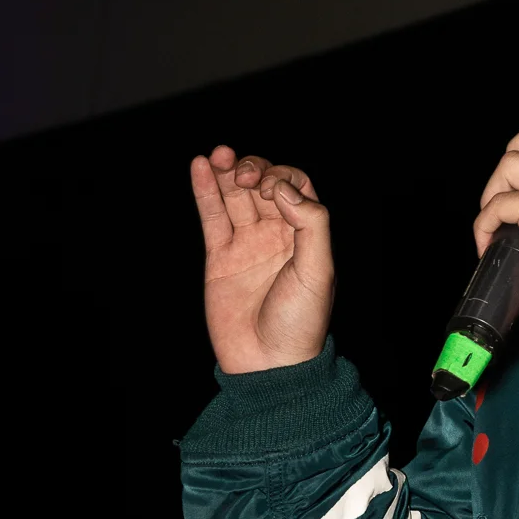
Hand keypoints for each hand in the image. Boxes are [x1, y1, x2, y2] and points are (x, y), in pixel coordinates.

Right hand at [190, 144, 333, 372]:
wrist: (269, 364)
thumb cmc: (300, 323)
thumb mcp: (319, 272)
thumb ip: (311, 224)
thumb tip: (282, 188)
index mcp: (305, 236)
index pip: (294, 187)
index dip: (282, 177)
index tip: (272, 190)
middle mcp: (276, 235)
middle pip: (262, 185)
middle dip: (253, 169)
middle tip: (245, 175)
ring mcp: (246, 245)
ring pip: (235, 196)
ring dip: (228, 171)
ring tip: (218, 154)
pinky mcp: (219, 258)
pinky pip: (212, 217)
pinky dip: (205, 190)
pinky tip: (200, 165)